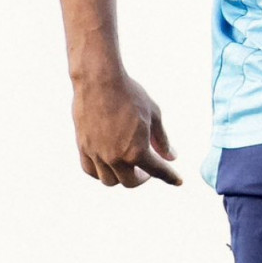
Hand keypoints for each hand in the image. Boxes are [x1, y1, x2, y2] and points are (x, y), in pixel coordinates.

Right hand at [71, 72, 181, 187]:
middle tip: (146, 169)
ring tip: (126, 166)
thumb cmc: (129, 94)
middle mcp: (116, 157)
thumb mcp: (153, 115)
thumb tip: (171, 157)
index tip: (177, 181)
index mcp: (136, 151)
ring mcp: (97, 154)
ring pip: (110, 180)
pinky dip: (101, 171)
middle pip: (130, 182)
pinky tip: (108, 163)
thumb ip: (162, 140)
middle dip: (142, 178)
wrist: (99, 80)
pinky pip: (91, 170)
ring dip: (121, 177)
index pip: (157, 171)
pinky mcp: (83, 147)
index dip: (170, 177)